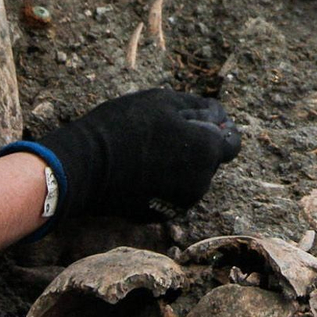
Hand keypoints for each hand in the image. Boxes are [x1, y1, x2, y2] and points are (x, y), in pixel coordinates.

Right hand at [28, 90, 239, 222]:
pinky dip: (162, 183)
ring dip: (179, 165)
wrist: (84, 166)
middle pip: (209, 160)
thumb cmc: (125, 126)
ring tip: (146, 151)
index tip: (194, 122)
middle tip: (160, 133)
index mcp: (208, 151)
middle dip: (195, 146)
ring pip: (190, 178)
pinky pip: (171, 194)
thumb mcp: (165, 100)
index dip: (216, 128)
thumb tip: (220, 119)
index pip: (232, 142)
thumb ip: (201, 108)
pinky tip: (137, 170)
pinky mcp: (160, 215)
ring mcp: (181, 202)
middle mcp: (202, 182)